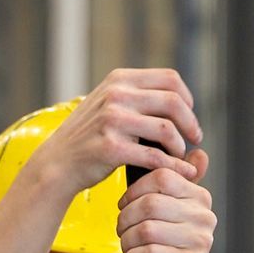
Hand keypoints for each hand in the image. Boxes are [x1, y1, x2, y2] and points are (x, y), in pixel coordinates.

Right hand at [32, 67, 203, 193]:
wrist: (58, 163)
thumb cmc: (89, 137)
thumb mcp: (108, 103)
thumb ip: (136, 96)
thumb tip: (178, 97)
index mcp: (119, 80)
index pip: (170, 79)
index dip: (187, 99)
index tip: (188, 118)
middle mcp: (116, 95)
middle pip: (173, 101)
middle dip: (190, 123)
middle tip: (195, 139)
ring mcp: (112, 120)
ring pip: (167, 129)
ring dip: (180, 146)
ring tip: (180, 157)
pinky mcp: (111, 147)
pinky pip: (154, 156)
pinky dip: (173, 166)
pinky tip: (179, 173)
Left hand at [117, 149, 214, 252]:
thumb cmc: (169, 247)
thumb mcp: (171, 213)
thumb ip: (177, 184)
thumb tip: (199, 152)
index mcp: (200, 197)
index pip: (161, 177)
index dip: (135, 190)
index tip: (124, 204)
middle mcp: (205, 216)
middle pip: (151, 204)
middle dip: (126, 218)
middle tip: (121, 230)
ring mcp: (202, 241)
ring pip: (147, 230)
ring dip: (127, 240)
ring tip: (126, 245)